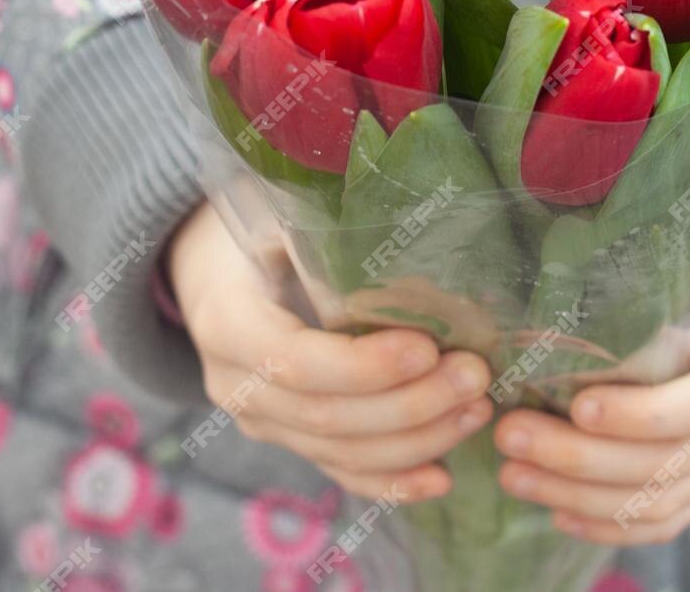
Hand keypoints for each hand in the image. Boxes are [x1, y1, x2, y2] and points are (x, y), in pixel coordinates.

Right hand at [168, 202, 494, 501]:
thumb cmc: (255, 223)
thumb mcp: (277, 209)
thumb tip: (414, 236)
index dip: (363, 367)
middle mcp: (235, 383)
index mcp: (226, 320)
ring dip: (416, 440)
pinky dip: (392, 481)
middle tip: (475, 376)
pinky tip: (441, 477)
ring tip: (476, 410)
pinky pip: (339, 471)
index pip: (294, 363)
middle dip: (409, 405)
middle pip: (326, 416)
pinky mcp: (288, 438)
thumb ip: (325, 229)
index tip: (427, 348)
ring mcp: (260, 419)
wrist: (213, 266)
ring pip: (339, 452)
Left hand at [492, 210, 689, 544]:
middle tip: (510, 434)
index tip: (577, 403)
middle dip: (584, 459)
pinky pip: (669, 518)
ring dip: (581, 495)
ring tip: (513, 472)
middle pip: (672, 461)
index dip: (645, 414)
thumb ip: (660, 238)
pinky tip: (557, 512)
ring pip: (663, 498)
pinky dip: (612, 524)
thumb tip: (566, 200)